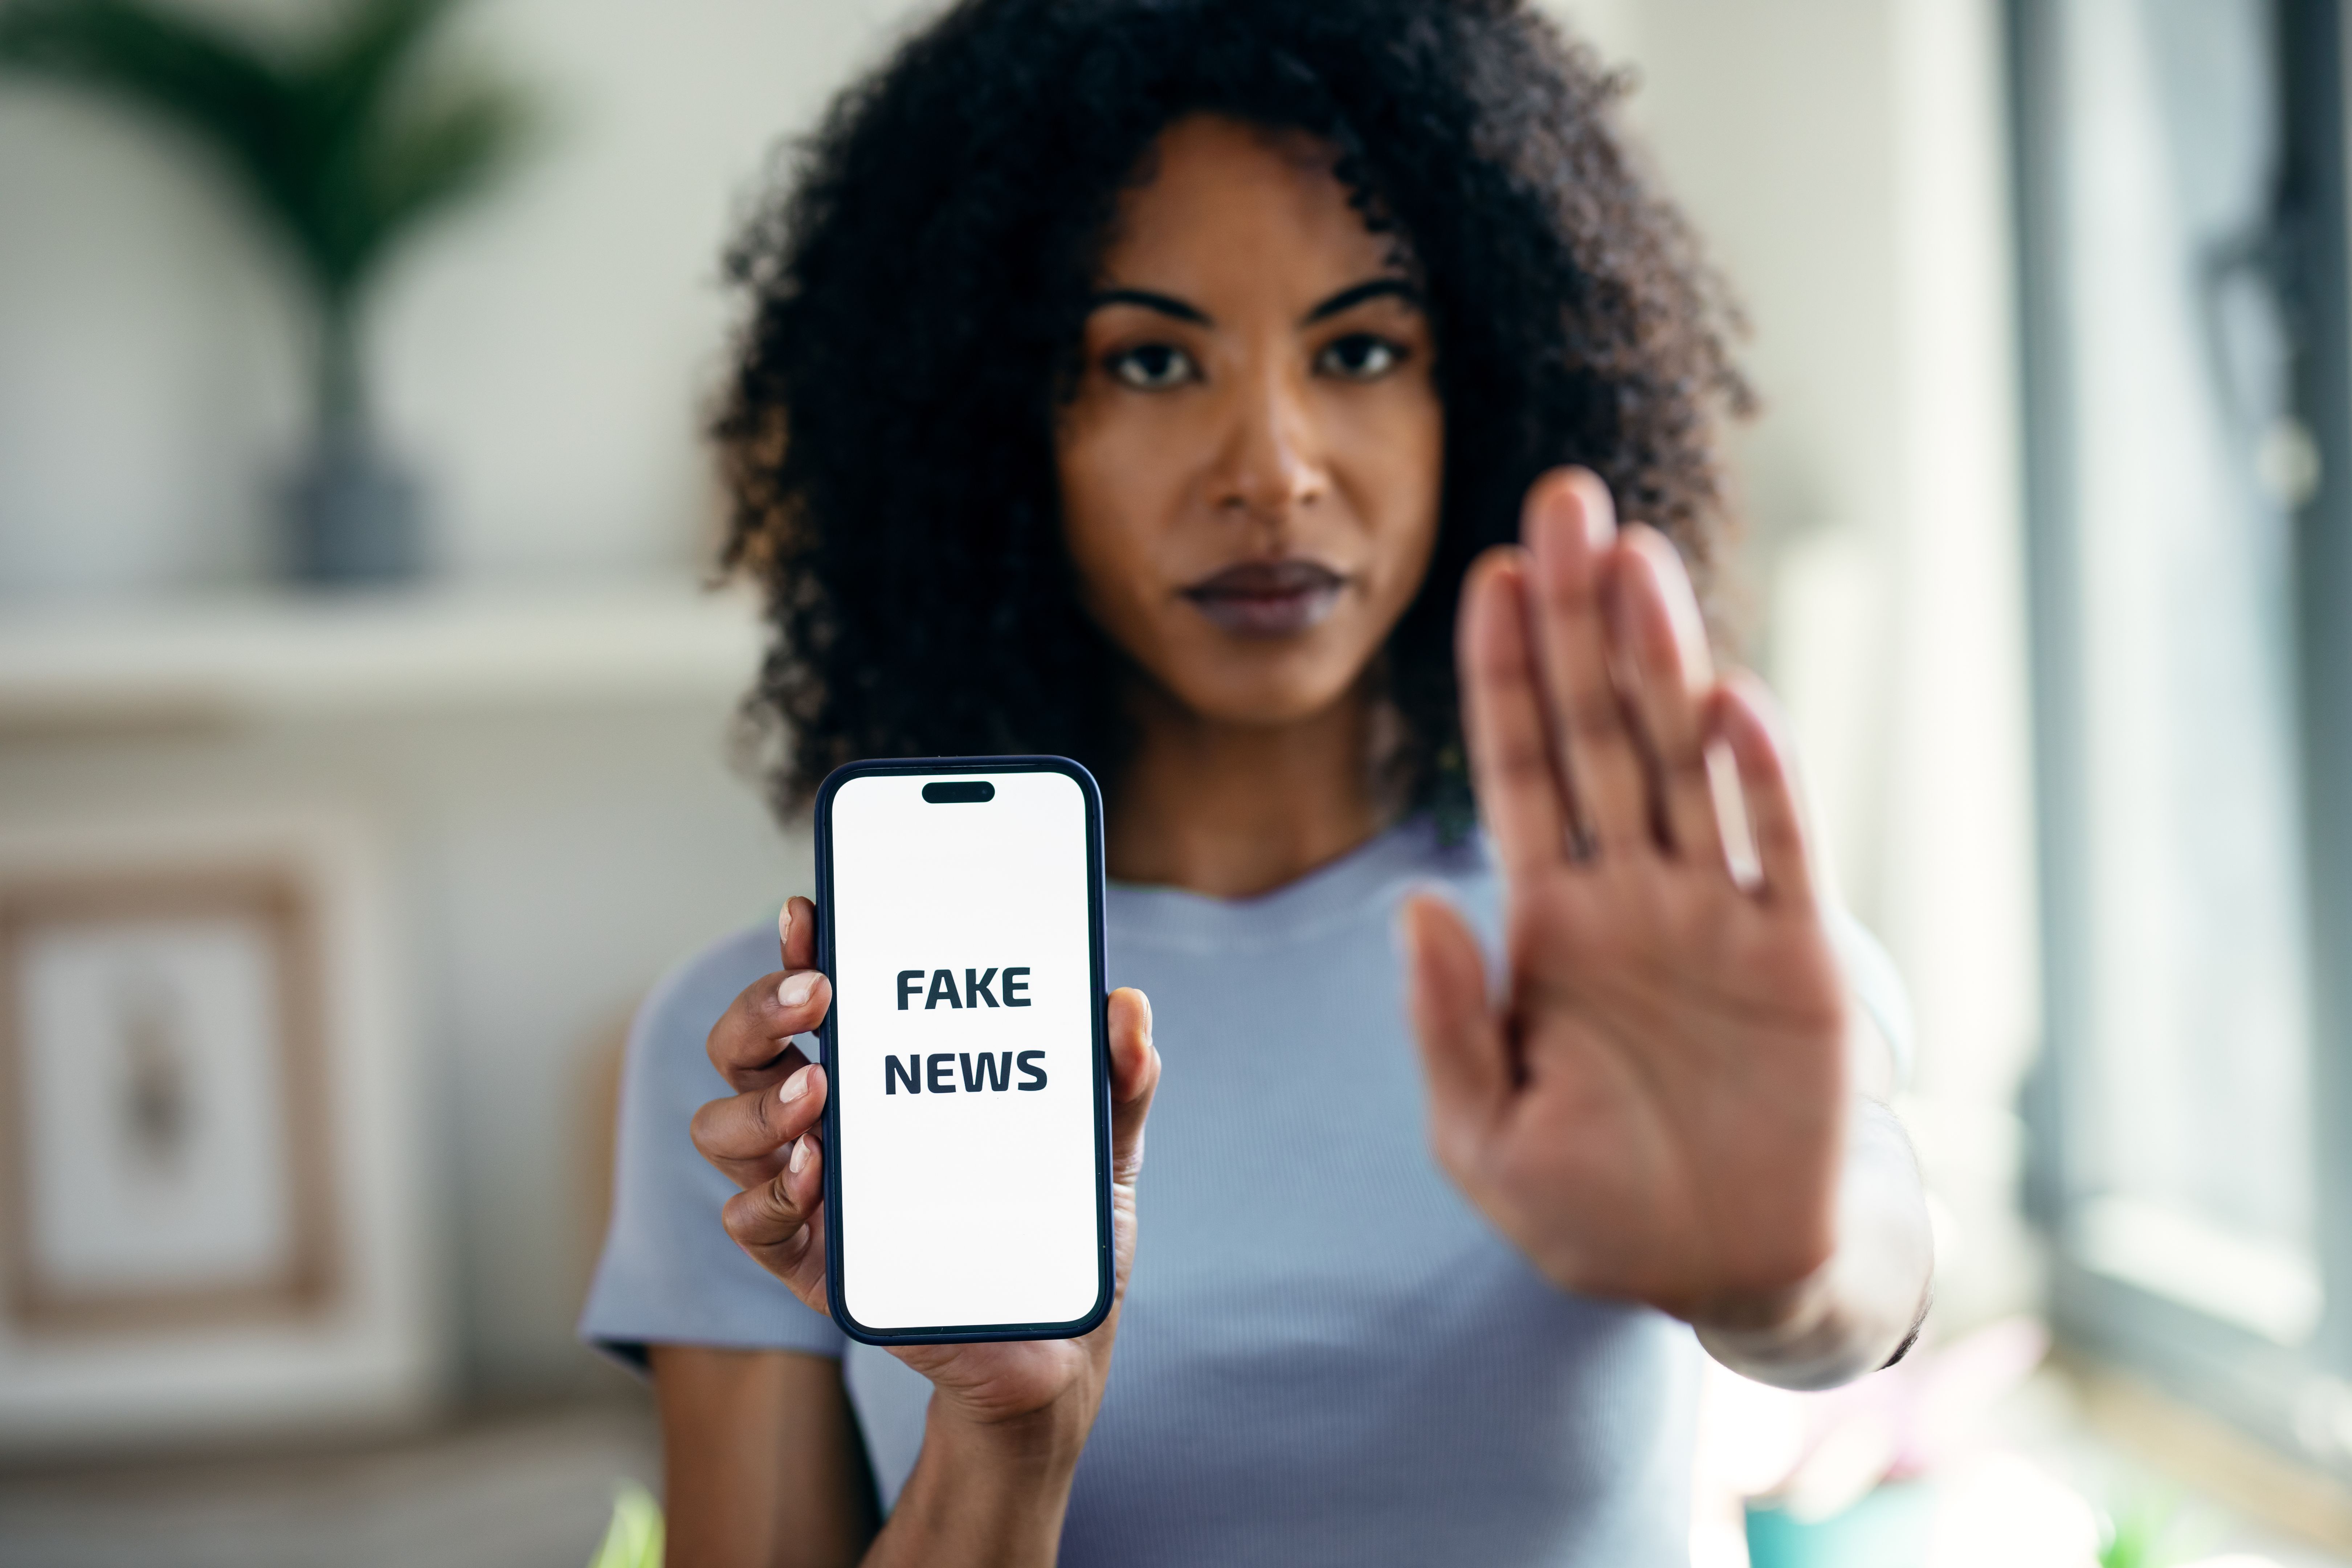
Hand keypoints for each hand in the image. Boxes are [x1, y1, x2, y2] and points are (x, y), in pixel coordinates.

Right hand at [690, 896, 1161, 1552]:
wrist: (1060, 1344)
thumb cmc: (1064, 1226)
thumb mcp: (1103, 1144)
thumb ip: (1118, 1078)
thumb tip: (1127, 1008)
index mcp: (885, 1071)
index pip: (817, 991)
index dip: (799, 944)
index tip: (809, 909)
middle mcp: (830, 1119)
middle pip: (744, 1046)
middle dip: (759, 1009)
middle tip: (817, 996)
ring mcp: (812, 1190)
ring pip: (723, 1126)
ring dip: (756, 1102)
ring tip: (819, 1093)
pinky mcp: (813, 1263)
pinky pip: (748, 1221)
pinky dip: (765, 1193)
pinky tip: (811, 1174)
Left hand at [1402, 468, 1848, 1328]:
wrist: (1727, 1267)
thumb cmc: (1598, 1209)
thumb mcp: (1483, 1138)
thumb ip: (1444, 1024)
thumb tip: (1411, 903)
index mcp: (1551, 924)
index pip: (1517, 772)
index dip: (1501, 676)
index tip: (1483, 577)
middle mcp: (1633, 893)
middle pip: (1597, 729)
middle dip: (1578, 621)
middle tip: (1563, 505)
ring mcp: (1717, 914)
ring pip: (1682, 760)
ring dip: (1659, 660)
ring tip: (1634, 560)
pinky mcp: (1797, 958)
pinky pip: (1776, 850)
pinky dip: (1758, 778)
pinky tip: (1731, 700)